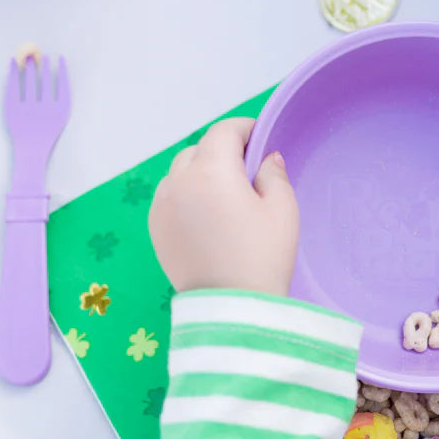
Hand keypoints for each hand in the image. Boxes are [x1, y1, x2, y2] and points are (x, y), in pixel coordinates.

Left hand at [148, 117, 297, 295]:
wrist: (232, 308)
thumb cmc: (262, 257)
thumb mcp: (282, 210)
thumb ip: (274, 174)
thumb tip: (266, 159)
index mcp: (211, 170)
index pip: (224, 131)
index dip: (244, 130)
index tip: (259, 139)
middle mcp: (178, 181)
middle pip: (199, 150)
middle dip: (222, 153)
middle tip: (246, 173)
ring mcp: (162, 205)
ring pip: (180, 173)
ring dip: (201, 174)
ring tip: (224, 197)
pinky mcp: (155, 228)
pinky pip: (170, 198)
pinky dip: (186, 196)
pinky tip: (206, 217)